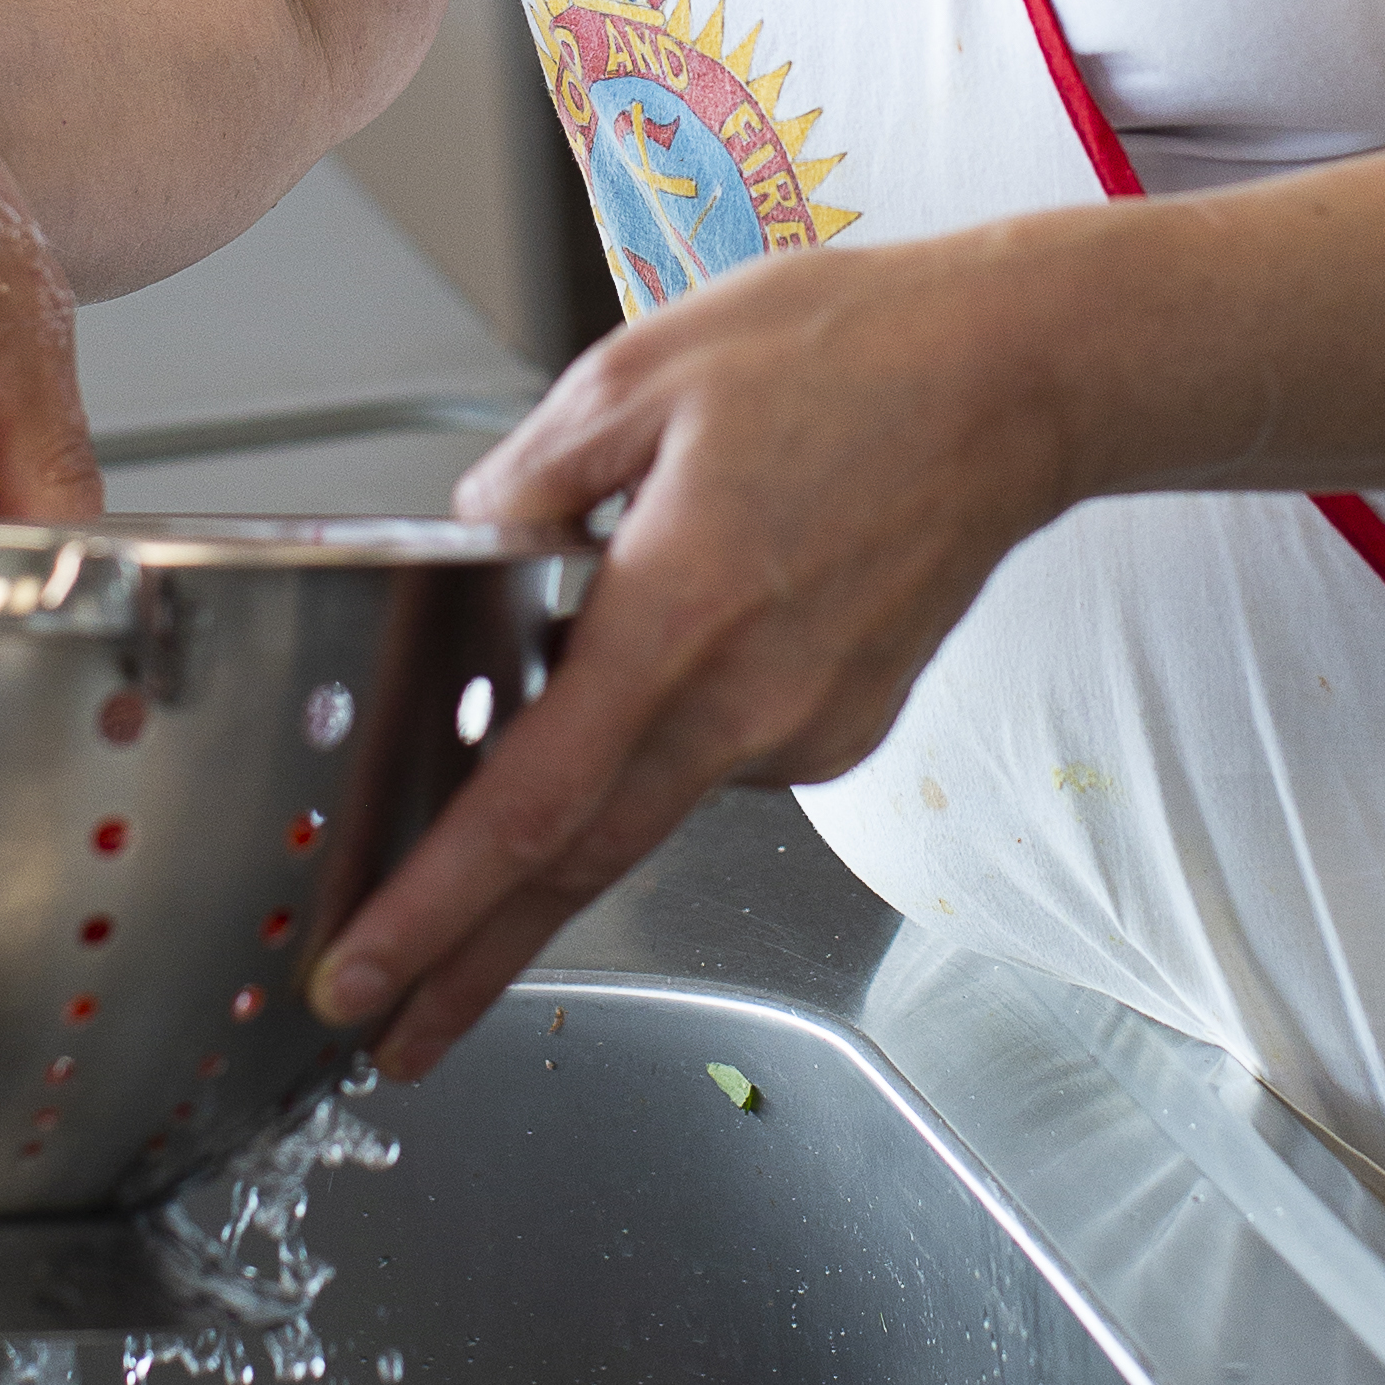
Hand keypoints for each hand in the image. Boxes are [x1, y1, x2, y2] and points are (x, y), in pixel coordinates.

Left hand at [306, 221, 1082, 1079]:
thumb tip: (472, 541)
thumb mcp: (641, 370)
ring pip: (647, 797)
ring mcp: (805, 727)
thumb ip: (530, 476)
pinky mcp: (843, 728)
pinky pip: (719, 751)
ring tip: (521, 747)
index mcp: (677, 613)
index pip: (528, 806)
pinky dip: (665, 729)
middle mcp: (745, 700)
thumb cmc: (854, 353)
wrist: (1022, 380)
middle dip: (471, 963)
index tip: (362, 981)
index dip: (434, 910)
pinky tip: (680, 638)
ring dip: (567, 816)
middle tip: (387, 1032)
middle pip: (579, 866)